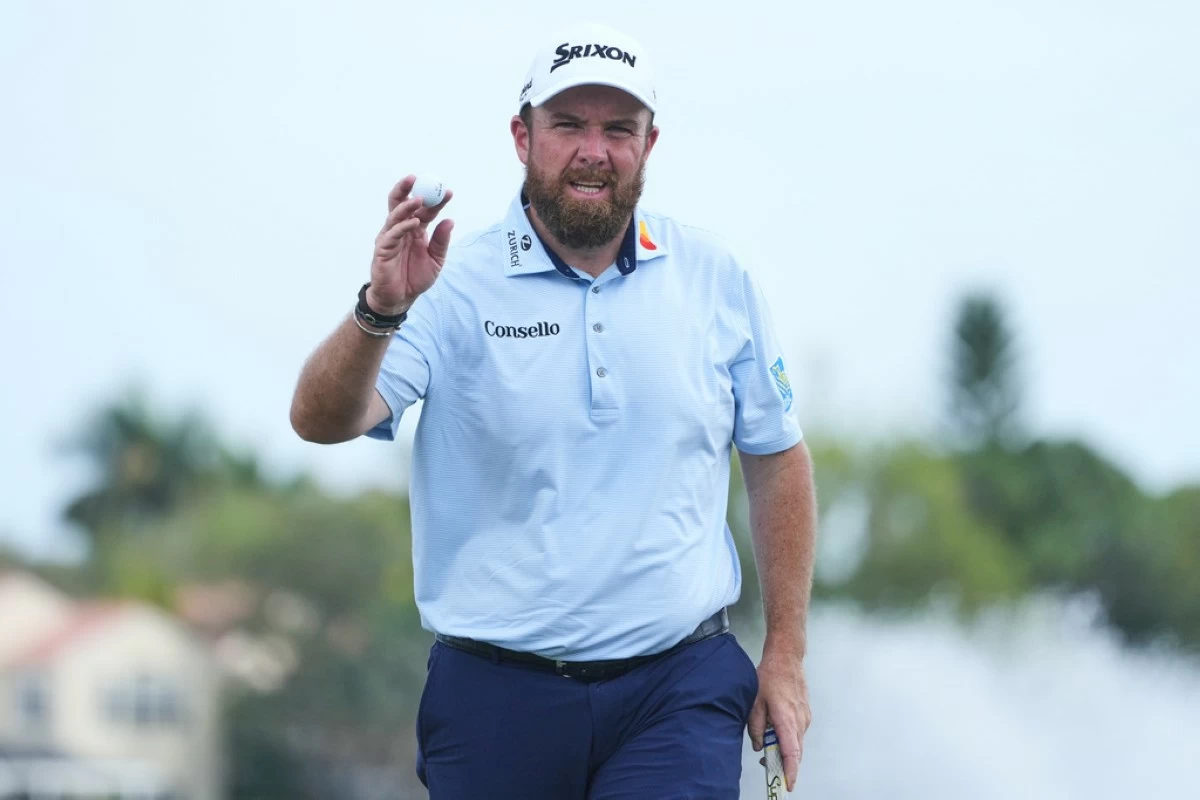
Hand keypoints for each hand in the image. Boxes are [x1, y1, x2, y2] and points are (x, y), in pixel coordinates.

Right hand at [366, 175, 454, 314]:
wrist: (400, 298)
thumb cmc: (415, 278)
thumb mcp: (436, 260)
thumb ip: (441, 241)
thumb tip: (450, 221)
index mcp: (416, 230)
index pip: (425, 210)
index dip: (436, 200)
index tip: (449, 192)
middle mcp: (401, 230)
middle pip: (400, 203)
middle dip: (406, 189)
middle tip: (417, 178)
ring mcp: (390, 238)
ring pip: (395, 215)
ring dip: (406, 206)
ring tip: (419, 199)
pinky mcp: (382, 249)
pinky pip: (392, 234)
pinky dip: (402, 227)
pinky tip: (413, 223)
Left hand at [748, 648, 810, 792]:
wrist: (787, 658)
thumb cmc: (770, 676)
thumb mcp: (755, 702)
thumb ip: (755, 726)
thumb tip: (758, 745)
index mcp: (786, 719)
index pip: (792, 753)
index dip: (790, 771)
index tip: (787, 784)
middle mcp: (800, 721)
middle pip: (796, 752)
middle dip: (784, 764)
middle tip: (768, 766)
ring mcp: (805, 718)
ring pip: (797, 743)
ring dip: (785, 749)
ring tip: (768, 745)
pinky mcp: (806, 714)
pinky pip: (798, 733)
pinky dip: (789, 738)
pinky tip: (776, 731)